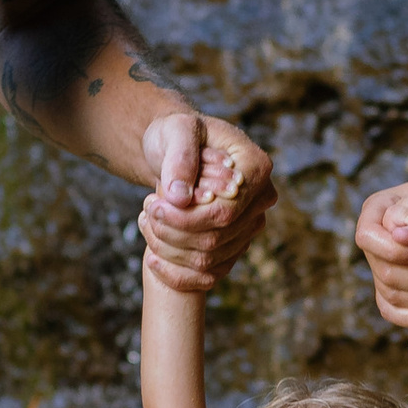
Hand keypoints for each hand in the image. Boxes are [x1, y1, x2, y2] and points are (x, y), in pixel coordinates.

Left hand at [140, 110, 272, 294]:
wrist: (176, 150)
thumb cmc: (178, 135)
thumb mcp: (176, 131)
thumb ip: (179, 158)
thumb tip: (180, 197)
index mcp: (256, 167)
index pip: (225, 211)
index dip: (185, 217)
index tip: (152, 206)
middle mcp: (261, 200)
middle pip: (216, 238)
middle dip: (172, 232)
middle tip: (146, 212)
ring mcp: (250, 226)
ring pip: (208, 260)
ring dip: (169, 250)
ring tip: (147, 222)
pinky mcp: (235, 246)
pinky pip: (208, 276)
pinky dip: (176, 273)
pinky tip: (152, 258)